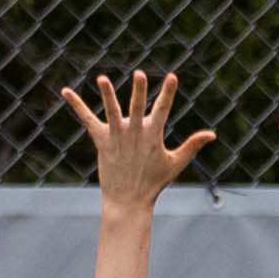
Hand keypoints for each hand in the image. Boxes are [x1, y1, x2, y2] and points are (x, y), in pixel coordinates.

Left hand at [58, 69, 215, 211]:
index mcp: (153, 135)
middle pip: (136, 108)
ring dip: (107, 95)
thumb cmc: (153, 182)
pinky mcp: (101, 142)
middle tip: (139, 75)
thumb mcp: (175, 163)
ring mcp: (117, 137)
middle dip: (138, 92)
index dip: (167, 94)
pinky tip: (65, 92)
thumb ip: (192, 145)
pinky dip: (77, 106)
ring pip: (112, 111)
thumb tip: (212, 134)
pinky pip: (87, 120)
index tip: (172, 77)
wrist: (128, 202)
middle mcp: (134, 134)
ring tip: (102, 79)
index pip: (162, 110)